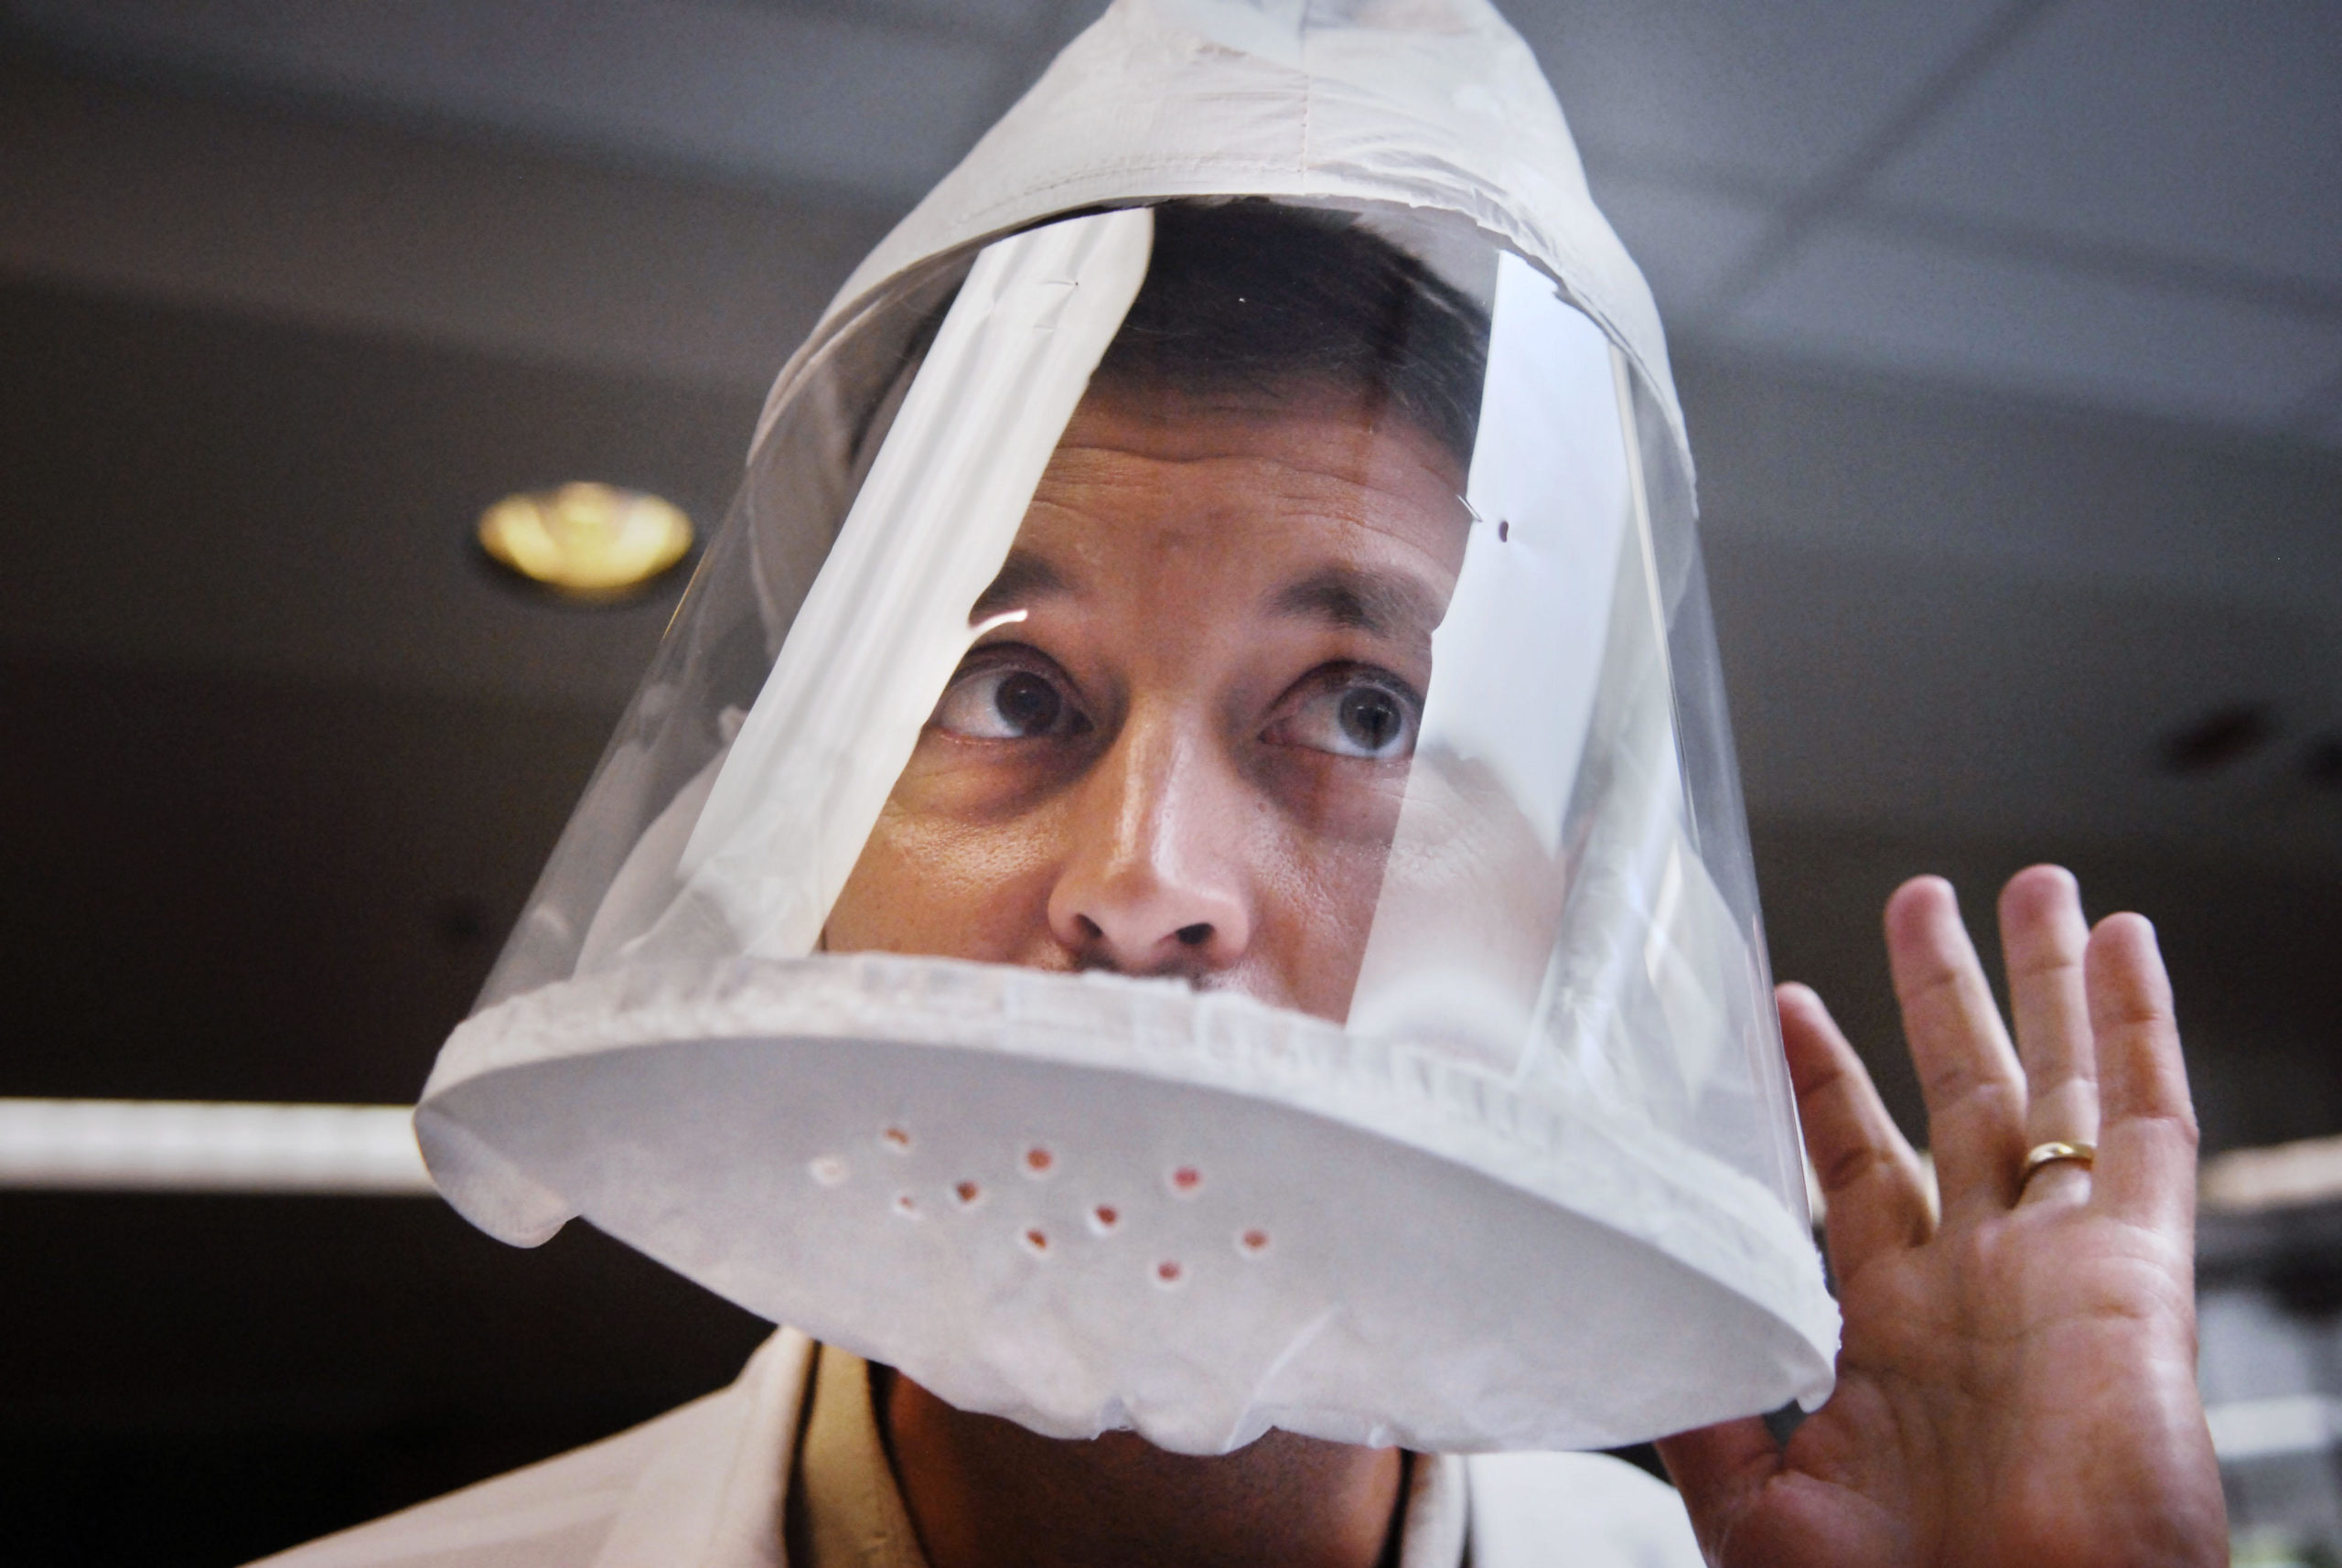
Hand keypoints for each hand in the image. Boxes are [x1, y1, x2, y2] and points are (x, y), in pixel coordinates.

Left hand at [1656, 868, 2225, 1566]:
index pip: (1855, 1167)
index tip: (1781, 1002)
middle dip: (1941, 997)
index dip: (1823, 1081)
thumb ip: (1705, 1412)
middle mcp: (1982, 1284)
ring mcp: (2063, 1270)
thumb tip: (1632, 1334)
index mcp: (1897, 1332)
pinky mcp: (2138, 1277)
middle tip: (1923, 896)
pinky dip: (2139, 1033)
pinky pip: (2148, 1132)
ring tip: (2033, 882)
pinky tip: (2129, 946)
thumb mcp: (1757, 1505)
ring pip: (2056, 1089)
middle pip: (1959, 1101)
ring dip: (2045, 983)